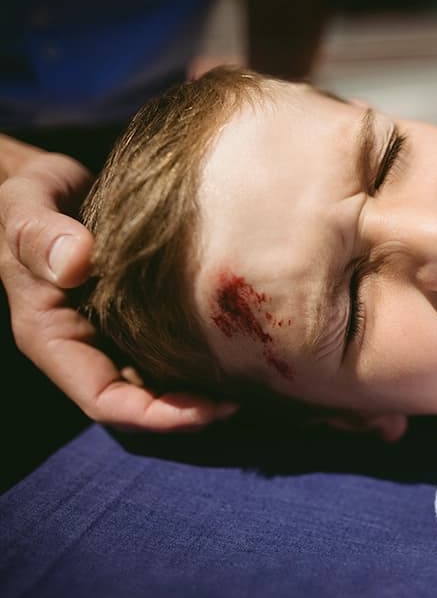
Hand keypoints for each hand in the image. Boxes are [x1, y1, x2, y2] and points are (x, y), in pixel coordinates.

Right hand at [0, 139, 237, 430]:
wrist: (51, 181)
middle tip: (239, 402)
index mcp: (52, 336)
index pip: (102, 401)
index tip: (206, 410)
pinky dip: (201, 356)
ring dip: (199, 392)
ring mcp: (113, 333)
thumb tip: (77, 263)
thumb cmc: (31, 193)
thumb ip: (40, 234)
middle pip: (138, 403)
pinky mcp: (138, 314)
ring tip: (249, 382)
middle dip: (187, 413)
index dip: (154, 416)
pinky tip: (237, 345)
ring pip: (158, 382)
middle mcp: (85, 345)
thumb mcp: (26, 204)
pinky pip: (170, 347)